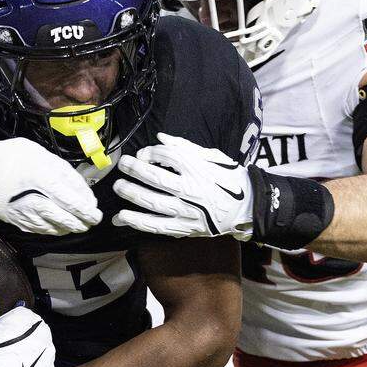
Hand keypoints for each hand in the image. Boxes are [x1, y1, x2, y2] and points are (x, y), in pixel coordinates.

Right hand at [0, 136, 101, 234]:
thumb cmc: (3, 156)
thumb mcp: (34, 151)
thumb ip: (58, 167)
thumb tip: (78, 184)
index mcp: (40, 177)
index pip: (70, 198)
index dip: (86, 207)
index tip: (96, 209)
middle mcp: (33, 198)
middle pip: (64, 216)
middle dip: (82, 221)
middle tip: (93, 221)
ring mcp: (22, 212)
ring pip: (52, 226)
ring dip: (69, 227)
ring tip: (79, 225)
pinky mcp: (14, 220)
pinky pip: (38, 230)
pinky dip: (52, 230)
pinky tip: (60, 228)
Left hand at [112, 133, 252, 238]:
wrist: (247, 207)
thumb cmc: (228, 179)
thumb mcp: (212, 157)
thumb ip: (184, 147)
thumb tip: (160, 138)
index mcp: (198, 169)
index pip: (168, 156)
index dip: (151, 153)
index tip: (144, 154)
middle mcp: (192, 189)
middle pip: (156, 178)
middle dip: (135, 170)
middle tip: (123, 165)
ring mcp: (188, 211)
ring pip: (153, 202)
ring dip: (132, 193)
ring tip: (118, 186)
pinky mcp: (186, 228)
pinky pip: (158, 226)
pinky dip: (138, 221)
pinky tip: (122, 216)